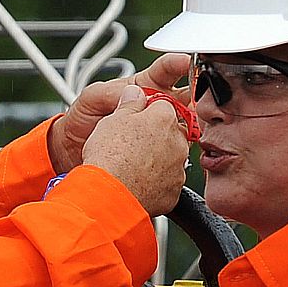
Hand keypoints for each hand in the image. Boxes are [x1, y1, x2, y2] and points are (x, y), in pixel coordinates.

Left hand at [48, 54, 189, 172]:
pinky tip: (182, 144)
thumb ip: (109, 92)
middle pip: (186, 94)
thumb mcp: (91, 97)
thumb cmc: (83, 119)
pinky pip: (178, 145)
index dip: (177, 64)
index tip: (185, 61)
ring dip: (193, 119)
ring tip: (196, 119)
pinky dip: (182, 145)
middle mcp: (157, 106)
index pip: (166, 70)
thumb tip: (131, 94)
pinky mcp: (161, 150)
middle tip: (201, 93)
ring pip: (187, 120)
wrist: (75, 150)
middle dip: (197, 92)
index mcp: (143, 86)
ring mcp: (161, 128)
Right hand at [81, 85, 188, 215]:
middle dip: (155, 137)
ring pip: (171, 159)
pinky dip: (156, 183)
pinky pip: (167, 183)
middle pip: (170, 133)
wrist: (109, 194)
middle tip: (132, 144)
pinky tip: (137, 182)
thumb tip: (135, 92)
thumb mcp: (112, 119)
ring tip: (132, 165)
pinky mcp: (174, 192)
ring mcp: (178, 169)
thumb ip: (129, 103)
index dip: (147, 113)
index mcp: (163, 118)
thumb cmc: (109, 156)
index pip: (163, 106)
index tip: (135, 121)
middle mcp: (177, 142)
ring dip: (157, 160)